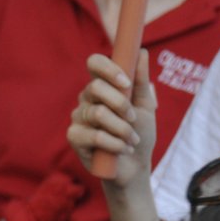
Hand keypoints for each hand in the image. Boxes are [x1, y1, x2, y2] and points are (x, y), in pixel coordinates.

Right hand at [67, 50, 156, 187]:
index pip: (94, 63)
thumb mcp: (146, 107)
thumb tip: (143, 52)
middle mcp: (87, 98)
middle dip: (121, 105)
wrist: (134, 168)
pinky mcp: (74, 137)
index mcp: (102, 86)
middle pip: (96, 87)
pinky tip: (122, 150)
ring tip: (131, 140)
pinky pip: (94, 135)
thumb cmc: (139, 134)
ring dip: (122, 129)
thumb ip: (141, 81)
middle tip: (133, 120)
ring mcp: (78, 117)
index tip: (126, 82)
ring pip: (98, 114)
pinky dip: (114, 144)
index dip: (108, 68)